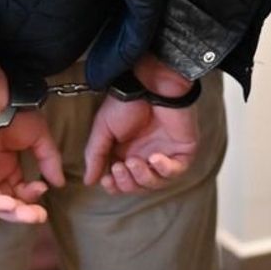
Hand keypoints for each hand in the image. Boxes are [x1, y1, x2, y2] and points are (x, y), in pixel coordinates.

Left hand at [0, 58, 65, 223]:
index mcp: (7, 162)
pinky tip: (12, 205)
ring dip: (12, 212)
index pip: (19, 188)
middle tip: (39, 217)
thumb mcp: (39, 137)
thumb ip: (49, 160)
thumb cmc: (13, 112)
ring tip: (29, 215)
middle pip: (7, 200)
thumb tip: (60, 182)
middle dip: (24, 211)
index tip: (45, 188)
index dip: (32, 195)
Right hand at [83, 56, 199, 194]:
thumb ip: (96, 155)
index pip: (122, 181)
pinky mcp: (183, 149)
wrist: (149, 84)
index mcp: (126, 152)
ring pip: (156, 182)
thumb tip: (87, 180)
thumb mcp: (103, 128)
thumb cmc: (125, 102)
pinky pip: (176, 170)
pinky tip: (154, 158)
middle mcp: (145, 155)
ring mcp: (165, 153)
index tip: (106, 181)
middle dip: (127, 183)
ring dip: (143, 178)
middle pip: (139, 185)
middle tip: (119, 167)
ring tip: (133, 161)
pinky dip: (164, 170)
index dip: (115, 186)